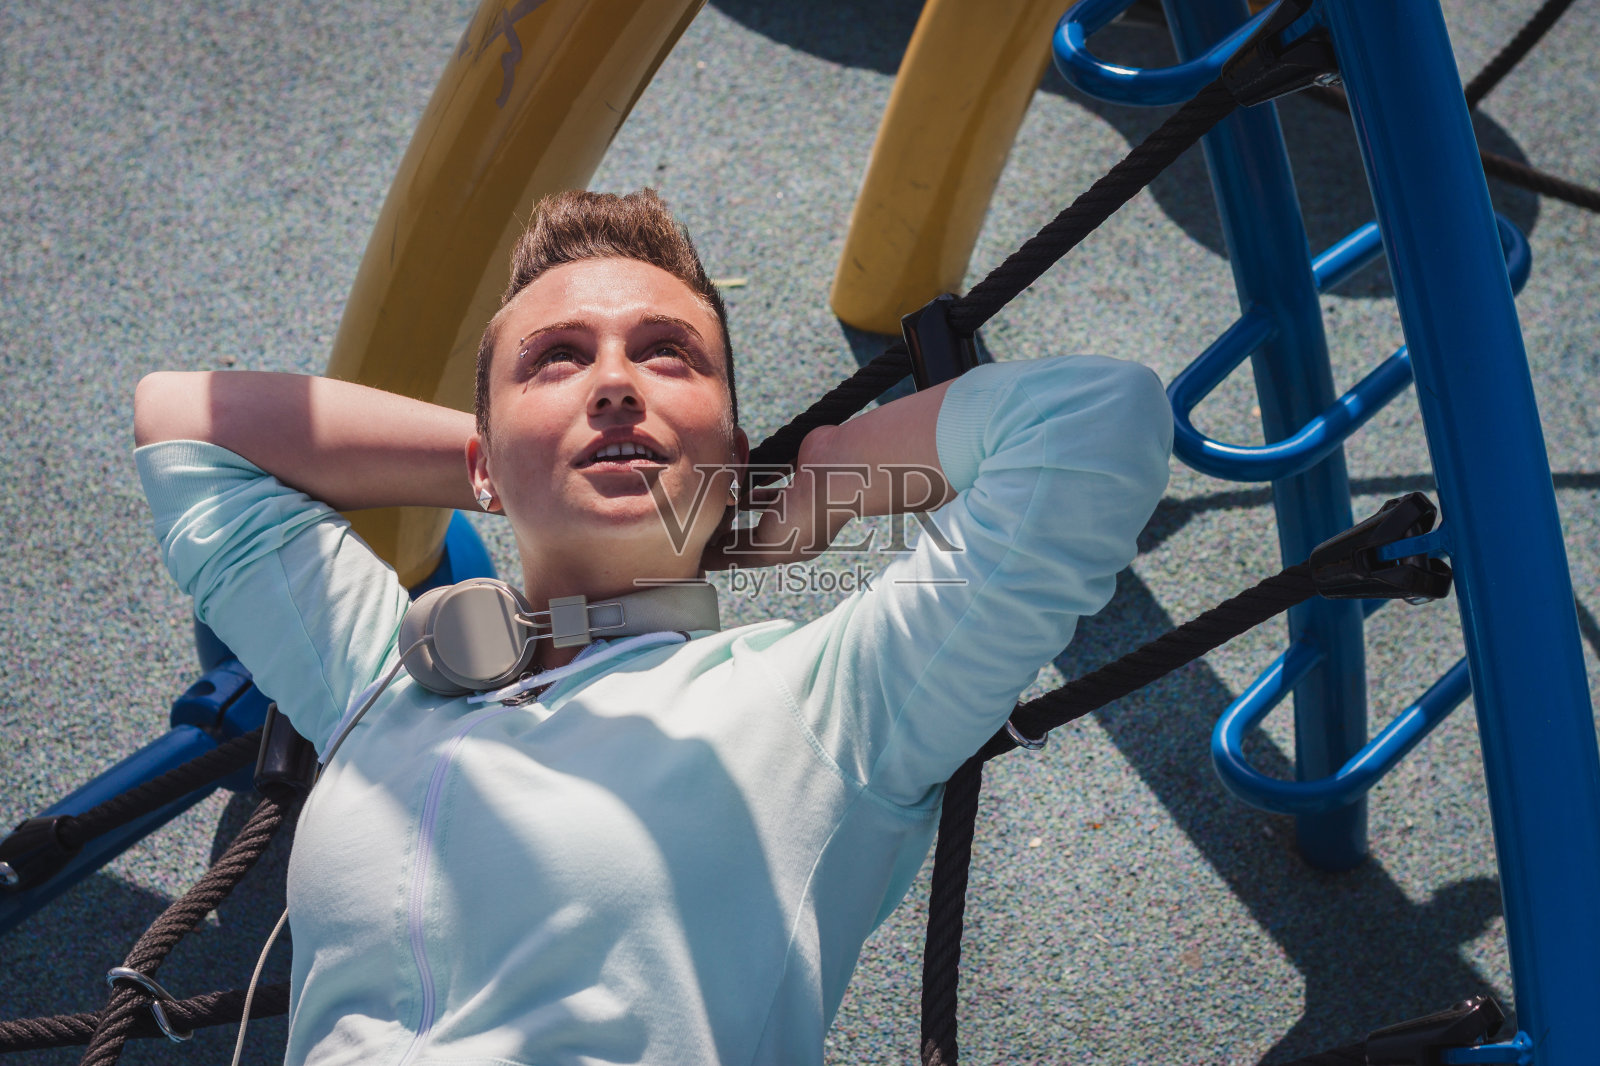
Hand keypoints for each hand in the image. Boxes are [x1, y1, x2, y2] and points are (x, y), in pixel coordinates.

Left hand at [699, 469, 837, 571]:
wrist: (836, 471)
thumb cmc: (807, 514)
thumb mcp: (767, 546)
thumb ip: (737, 553)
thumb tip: (707, 560)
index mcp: (796, 547)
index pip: (754, 555)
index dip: (726, 553)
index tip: (697, 549)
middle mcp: (799, 523)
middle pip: (757, 530)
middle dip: (732, 528)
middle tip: (701, 522)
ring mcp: (800, 495)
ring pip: (764, 501)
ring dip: (742, 501)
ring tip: (716, 500)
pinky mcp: (797, 468)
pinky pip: (771, 473)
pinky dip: (755, 475)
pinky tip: (736, 475)